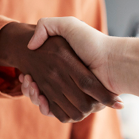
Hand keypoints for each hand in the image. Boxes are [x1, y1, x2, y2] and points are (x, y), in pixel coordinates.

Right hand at [24, 17, 138, 99]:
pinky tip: (39, 96)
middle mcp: (68, 83)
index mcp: (66, 69)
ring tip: (32, 85)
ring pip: (44, 103)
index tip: (25, 75)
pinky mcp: (77, 106)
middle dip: (30, 89)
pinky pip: (56, 112)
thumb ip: (47, 26)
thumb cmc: (93, 42)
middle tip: (27, 80)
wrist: (113, 61)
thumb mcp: (68, 25)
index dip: (29, 79)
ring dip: (34, 96)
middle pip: (40, 92)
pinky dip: (45, 107)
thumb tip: (31, 45)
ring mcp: (72, 95)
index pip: (39, 78)